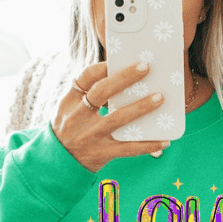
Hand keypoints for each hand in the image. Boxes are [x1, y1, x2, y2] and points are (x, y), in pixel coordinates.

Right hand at [52, 61, 168, 172]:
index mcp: (70, 101)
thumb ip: (88, 94)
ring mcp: (90, 136)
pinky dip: (148, 145)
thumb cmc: (71, 129)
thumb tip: (125, 78)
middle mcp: (78, 117)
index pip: (85, 77)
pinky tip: (165, 140)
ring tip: (160, 98)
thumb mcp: (69, 109)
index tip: (120, 58)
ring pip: (117, 118)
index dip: (103, 66)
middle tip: (146, 67)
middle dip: (124, 78)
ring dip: (141, 107)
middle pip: (101, 92)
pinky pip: (128, 148)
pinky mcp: (102, 153)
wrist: (57, 163)